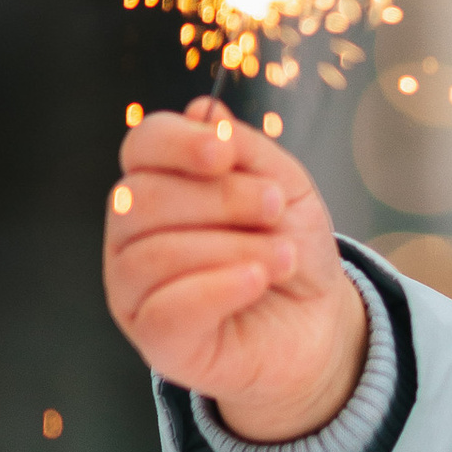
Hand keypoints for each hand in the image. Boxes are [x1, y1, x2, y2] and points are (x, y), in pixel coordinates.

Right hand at [102, 109, 368, 442]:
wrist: (318, 322)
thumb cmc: (290, 248)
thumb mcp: (284, 187)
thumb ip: (244, 149)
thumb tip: (204, 111)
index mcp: (160, 184)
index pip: (142, 146)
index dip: (178, 143)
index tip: (224, 154)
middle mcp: (133, 234)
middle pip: (143, 198)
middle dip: (221, 199)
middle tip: (274, 210)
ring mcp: (135, 289)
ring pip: (154, 254)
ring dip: (233, 248)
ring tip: (282, 257)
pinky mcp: (155, 340)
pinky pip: (165, 310)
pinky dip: (218, 289)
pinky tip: (256, 282)